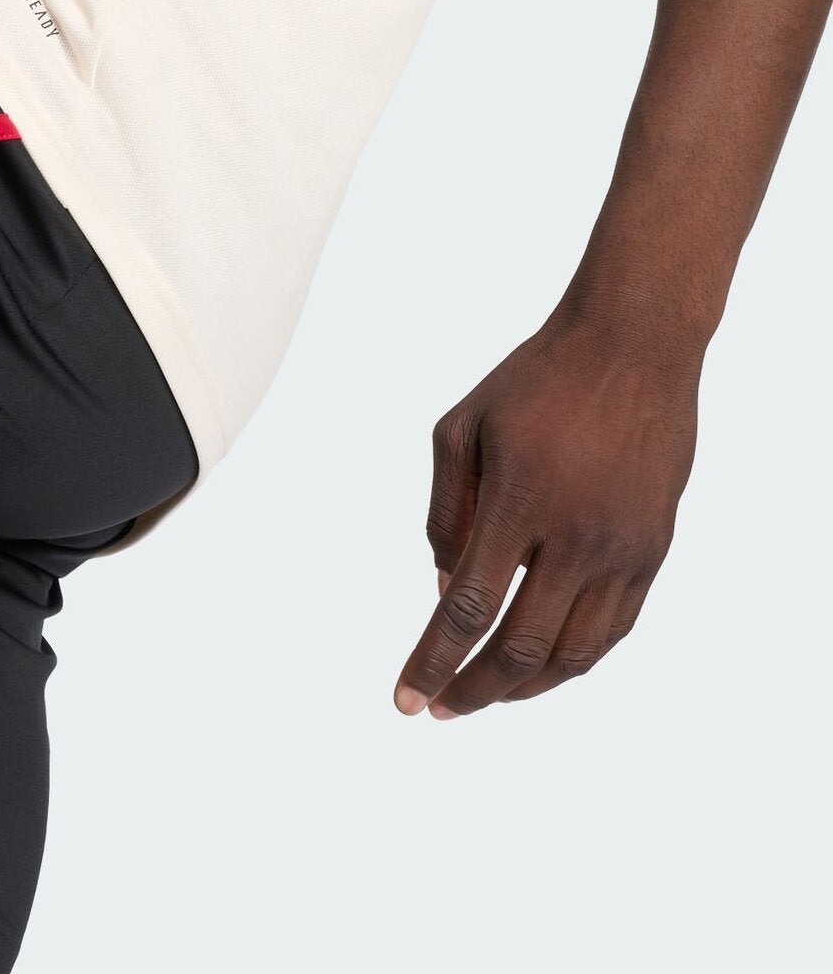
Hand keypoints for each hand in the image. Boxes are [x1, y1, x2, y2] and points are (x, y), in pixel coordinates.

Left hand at [394, 304, 700, 718]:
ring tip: (484, 694)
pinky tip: (542, 664)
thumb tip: (445, 588)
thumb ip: (445, 512)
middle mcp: (577, 538)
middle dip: (472, 691)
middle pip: (520, 649)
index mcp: (519, 503)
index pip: (466, 609)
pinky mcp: (654, 551)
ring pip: (576, 654)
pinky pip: (615, 629)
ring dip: (525, 687)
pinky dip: (575, 658)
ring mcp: (624, 550)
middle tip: (437, 709)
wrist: (631, 349)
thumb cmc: (531, 382)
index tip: (404, 698)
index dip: (432, 660)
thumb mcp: (459, 428)